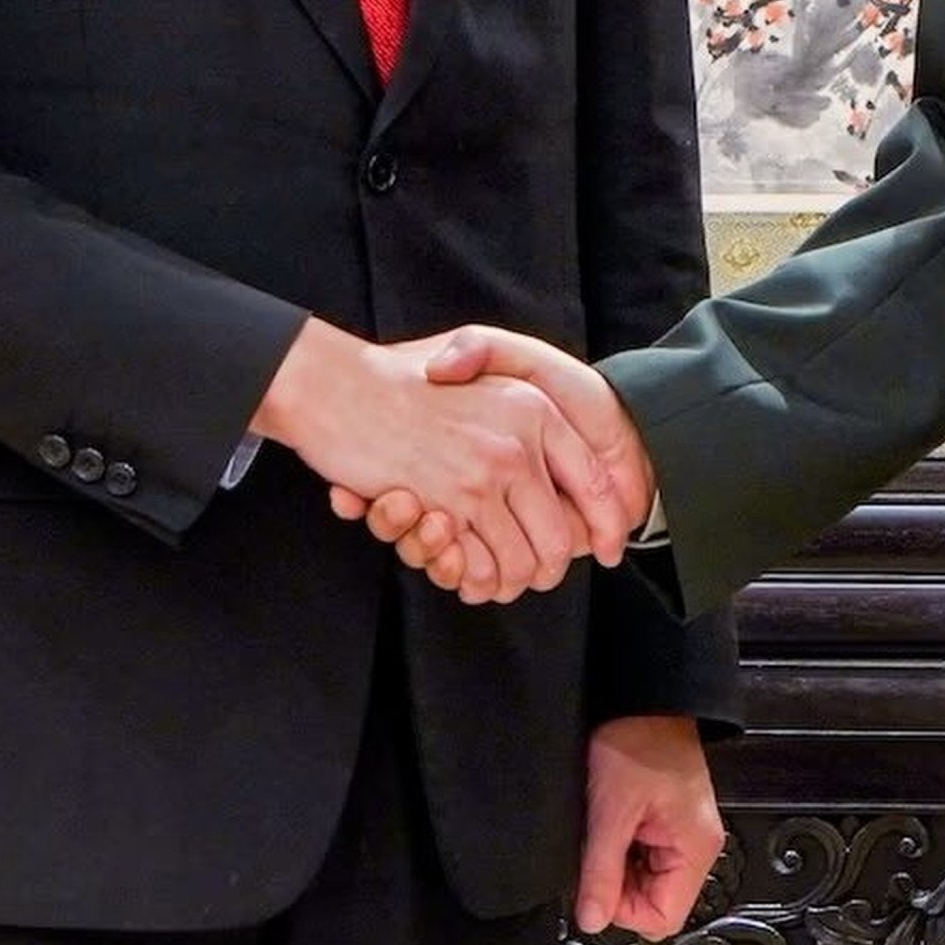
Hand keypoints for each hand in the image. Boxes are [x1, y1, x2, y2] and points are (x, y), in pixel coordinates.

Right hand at [257, 322, 624, 602]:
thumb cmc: (400, 378)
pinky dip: (475, 579)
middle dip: (549, 567)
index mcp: (535, 407)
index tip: (610, 548)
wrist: (335, 386)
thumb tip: (575, 464)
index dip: (608, 522)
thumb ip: (525, 409)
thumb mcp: (478, 365)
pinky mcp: (447, 503)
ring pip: (523, 561)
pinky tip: (461, 567)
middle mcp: (519, 440)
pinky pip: (480, 565)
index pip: (596, 480)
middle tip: (531, 576)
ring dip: (509, 580)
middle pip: (562, 536)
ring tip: (491, 577)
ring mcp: (484, 473)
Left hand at [575, 716, 722, 935]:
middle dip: (618, 883)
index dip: (622, 910)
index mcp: (695, 849)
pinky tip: (610, 819)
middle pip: (654, 900)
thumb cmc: (636, 741)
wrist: (643, 696)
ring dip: (617, 863)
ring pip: (644, 878)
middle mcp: (697, 845)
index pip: (662, 918)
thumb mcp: (611, 812)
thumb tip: (591, 921)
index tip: (595, 883)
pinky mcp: (667, 820)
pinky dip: (620, 845)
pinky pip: (642, 854)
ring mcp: (682, 832)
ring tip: (605, 826)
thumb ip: (601, 871)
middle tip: (597, 847)